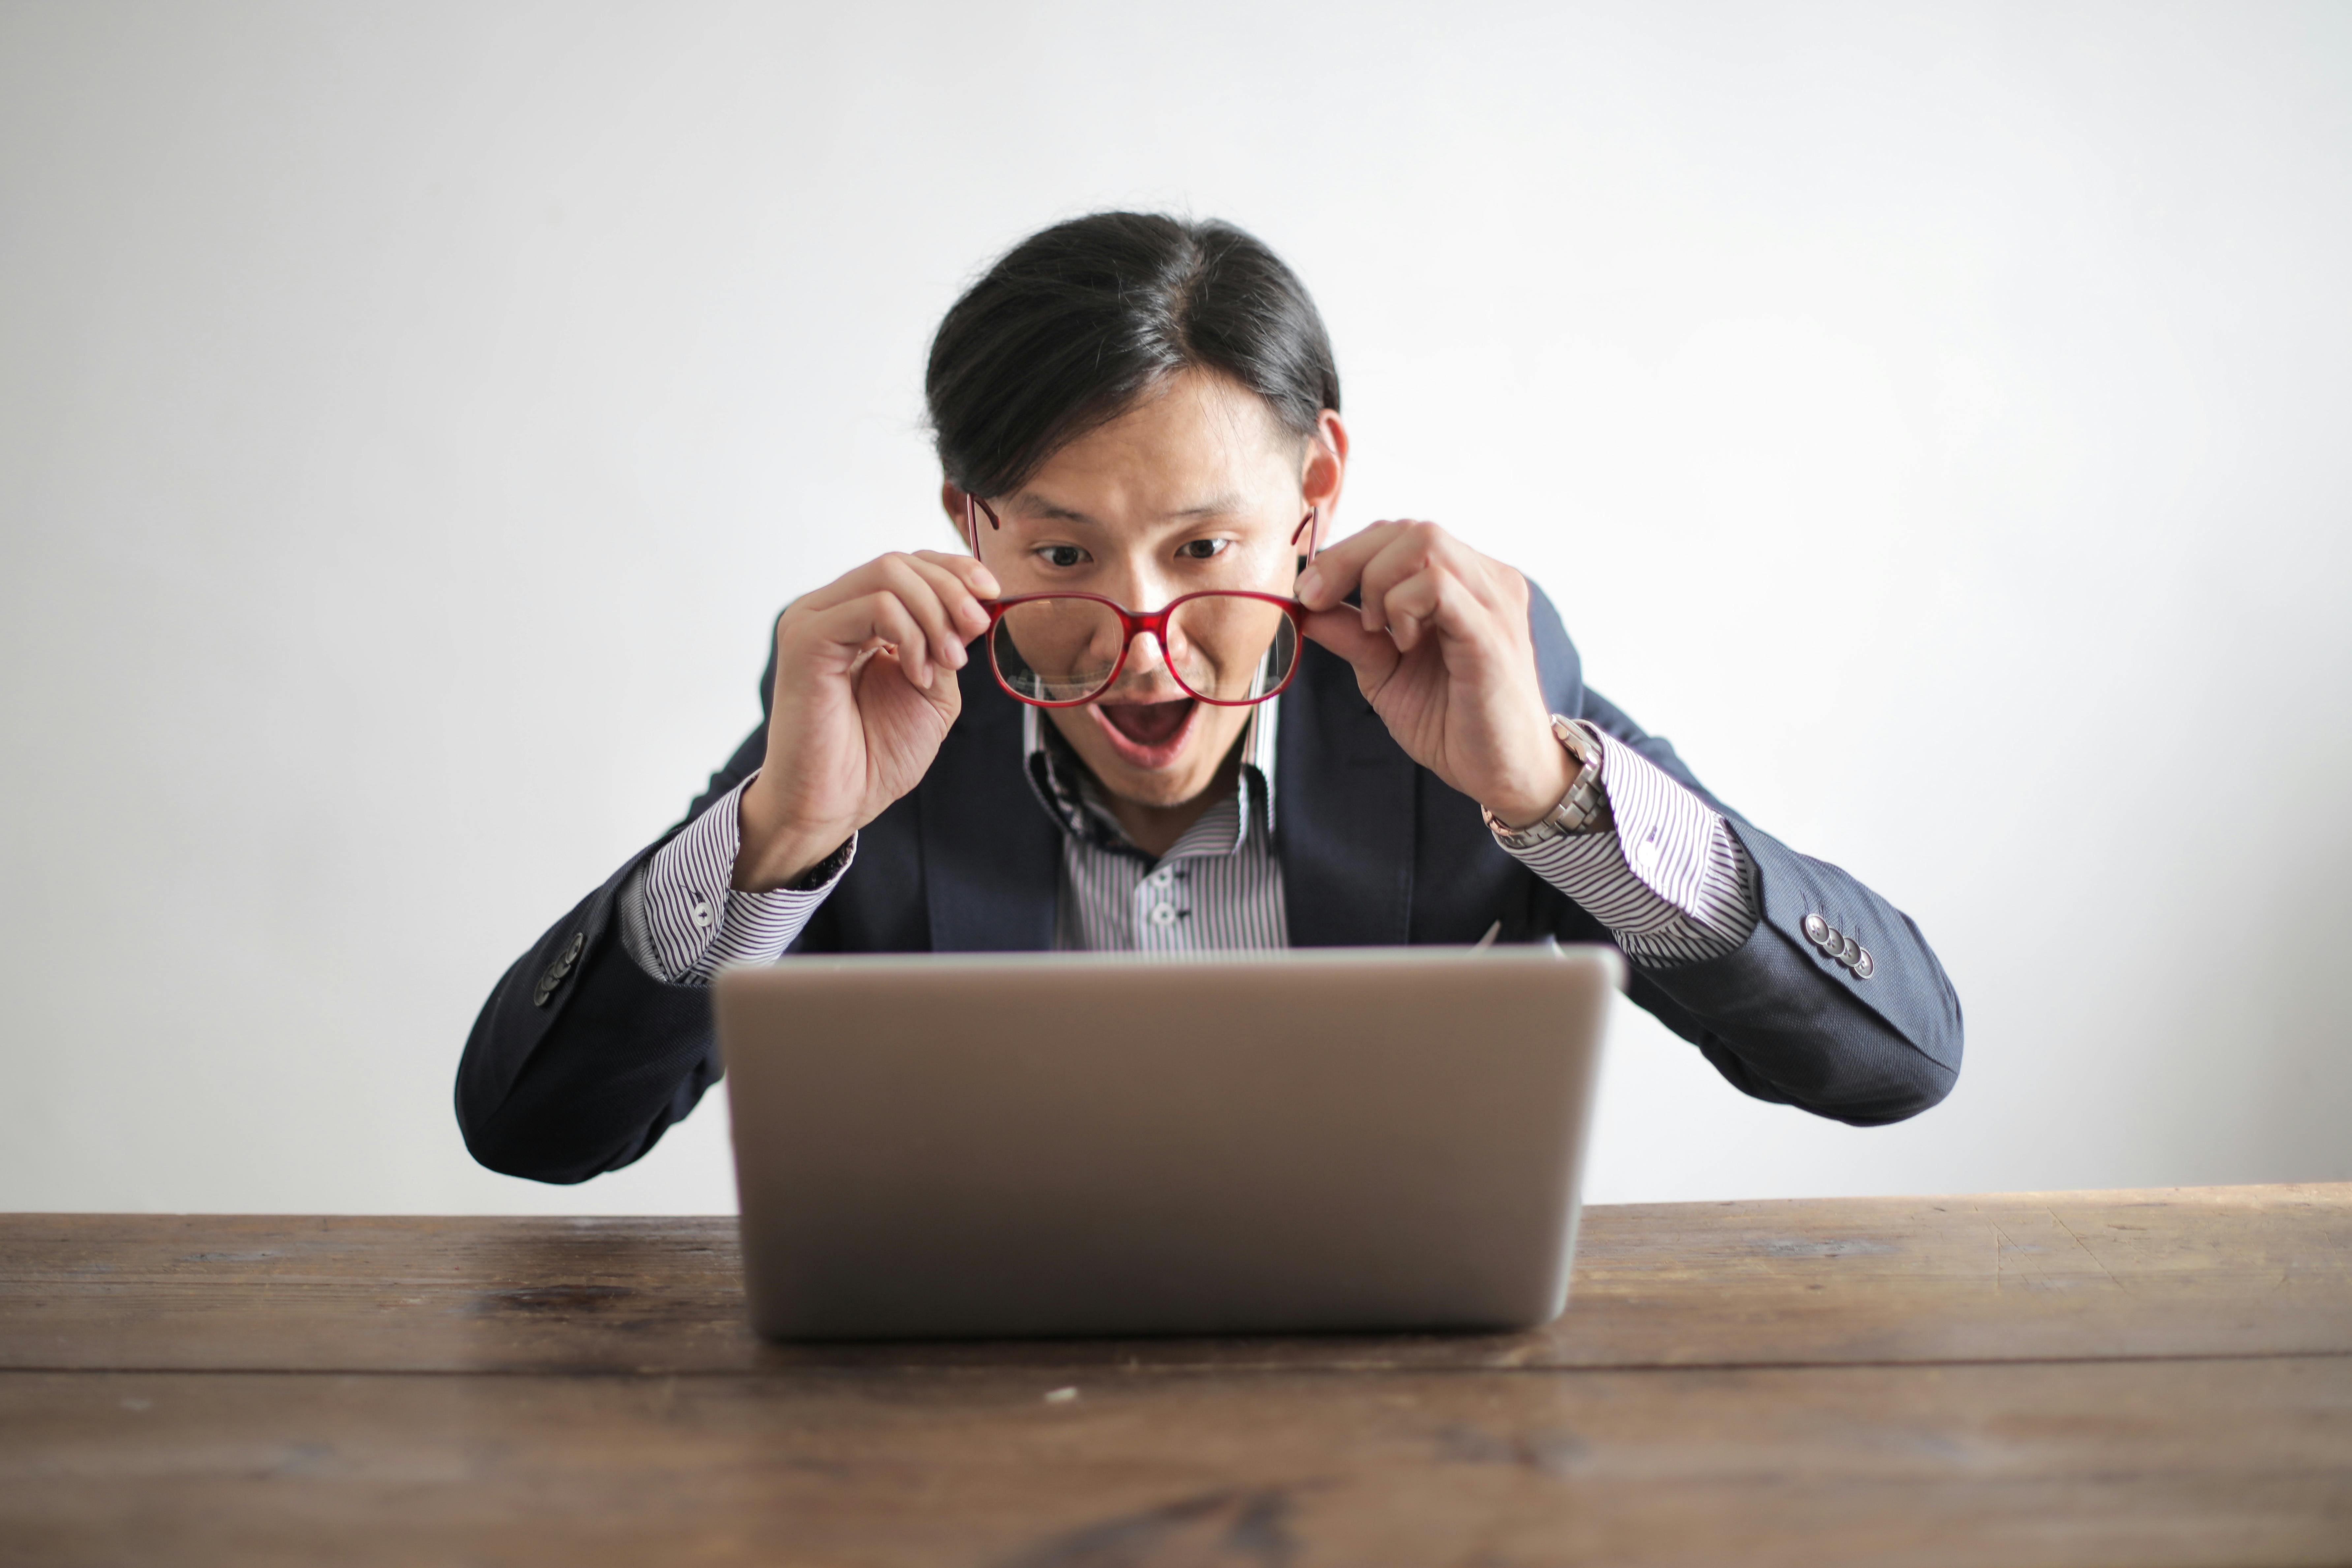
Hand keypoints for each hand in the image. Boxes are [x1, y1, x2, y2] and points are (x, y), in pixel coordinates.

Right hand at [735, 550, 997, 888]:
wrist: (838, 802)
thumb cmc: (877, 755)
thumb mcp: (933, 689)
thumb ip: (946, 643)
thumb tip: (974, 605)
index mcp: (856, 617)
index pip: (907, 564)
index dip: (954, 569)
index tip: (993, 594)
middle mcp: (829, 610)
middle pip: (900, 562)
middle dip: (952, 591)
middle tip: (976, 631)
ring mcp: (813, 619)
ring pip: (889, 574)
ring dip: (935, 615)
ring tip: (949, 662)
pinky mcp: (806, 638)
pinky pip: (874, 607)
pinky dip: (911, 635)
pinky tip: (917, 674)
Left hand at [1294, 521, 1574, 826]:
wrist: (1501, 774)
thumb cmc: (1451, 722)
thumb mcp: (1384, 673)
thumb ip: (1352, 635)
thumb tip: (1304, 608)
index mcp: (1466, 582)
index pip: (1401, 535)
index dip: (1347, 553)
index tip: (1309, 591)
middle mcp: (1487, 580)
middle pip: (1410, 529)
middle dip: (1348, 558)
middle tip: (1316, 599)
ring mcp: (1494, 602)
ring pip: (1425, 543)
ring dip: (1377, 581)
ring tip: (1375, 630)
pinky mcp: (1492, 633)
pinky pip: (1439, 587)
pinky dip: (1402, 606)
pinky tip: (1401, 643)